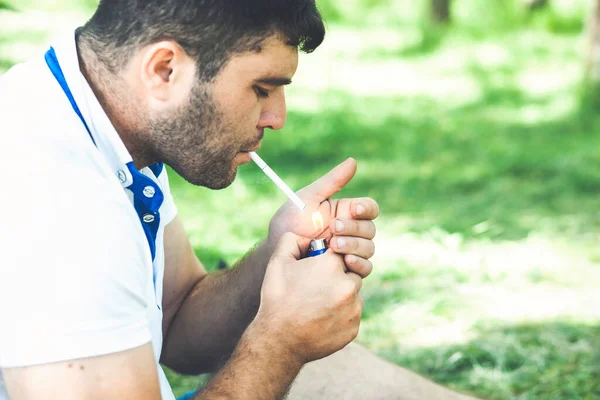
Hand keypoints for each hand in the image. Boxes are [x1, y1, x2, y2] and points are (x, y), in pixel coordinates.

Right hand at [253, 232, 363, 364]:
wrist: (279, 341)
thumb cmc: (277, 299)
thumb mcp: (278, 261)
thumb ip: (293, 239)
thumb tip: (308, 237)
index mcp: (332, 265)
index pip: (341, 250)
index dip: (329, 257)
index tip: (318, 265)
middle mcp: (348, 285)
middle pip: (351, 272)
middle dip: (337, 276)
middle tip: (316, 287)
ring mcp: (353, 309)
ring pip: (353, 294)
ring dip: (340, 296)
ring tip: (317, 305)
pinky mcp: (354, 328)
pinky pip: (352, 315)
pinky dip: (340, 315)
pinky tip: (321, 319)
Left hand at [268, 158, 378, 277]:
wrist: (277, 251)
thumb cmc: (290, 221)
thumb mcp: (309, 198)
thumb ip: (332, 181)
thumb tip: (353, 161)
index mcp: (346, 212)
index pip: (369, 208)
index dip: (366, 208)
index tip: (355, 210)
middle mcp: (352, 231)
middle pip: (370, 229)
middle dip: (353, 228)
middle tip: (334, 228)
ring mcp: (351, 251)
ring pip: (369, 248)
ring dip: (355, 246)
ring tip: (334, 245)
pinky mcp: (347, 269)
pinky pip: (364, 268)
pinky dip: (359, 264)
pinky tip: (345, 261)